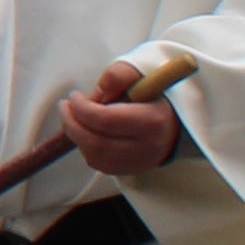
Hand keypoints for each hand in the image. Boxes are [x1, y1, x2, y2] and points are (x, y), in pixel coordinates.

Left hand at [61, 61, 188, 178]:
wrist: (179, 119)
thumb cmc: (156, 92)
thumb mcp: (142, 73)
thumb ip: (119, 75)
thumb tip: (98, 91)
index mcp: (154, 121)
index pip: (107, 121)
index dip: (83, 108)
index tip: (74, 96)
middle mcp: (148, 147)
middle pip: (96, 143)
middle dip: (72, 124)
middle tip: (65, 106)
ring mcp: (140, 163)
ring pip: (95, 157)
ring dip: (76, 136)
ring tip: (73, 116)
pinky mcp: (133, 171)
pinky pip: (99, 165)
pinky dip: (85, 147)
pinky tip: (86, 131)